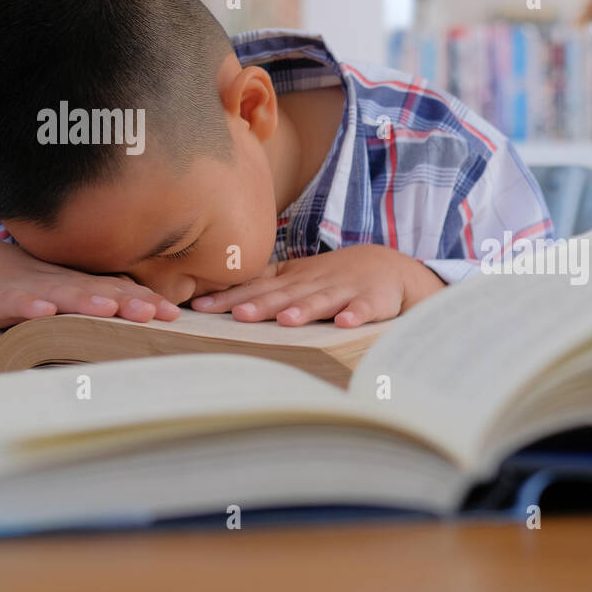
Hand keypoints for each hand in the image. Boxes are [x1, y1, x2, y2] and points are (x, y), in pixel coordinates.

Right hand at [0, 233, 179, 328]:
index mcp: (82, 284)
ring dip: (87, 301)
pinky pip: (17, 302)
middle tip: (157, 312)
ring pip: (64, 295)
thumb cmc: (30, 282)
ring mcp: (32, 289)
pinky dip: (30, 306)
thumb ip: (105, 297)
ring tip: (110, 309)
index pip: (121, 292)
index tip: (175, 314)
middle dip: (130, 302)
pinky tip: (43, 311)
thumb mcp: (69, 290)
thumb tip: (150, 309)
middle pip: (101, 292)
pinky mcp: (0, 298)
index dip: (148, 301)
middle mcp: (63, 283)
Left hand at [189, 244, 445, 326]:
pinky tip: (345, 324)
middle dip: (262, 304)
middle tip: (237, 314)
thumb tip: (217, 299)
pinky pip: (365, 309)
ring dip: (305, 310)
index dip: (231, 295)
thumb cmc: (336, 277)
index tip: (200, 307)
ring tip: (287, 320)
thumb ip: (266, 286)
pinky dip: (356, 315)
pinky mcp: (373, 300)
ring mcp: (345, 290)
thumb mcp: (299, 277)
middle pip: (285, 294)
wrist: (390, 267)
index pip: (258, 286)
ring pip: (322, 301)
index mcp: (295, 279)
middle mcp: (316, 283)